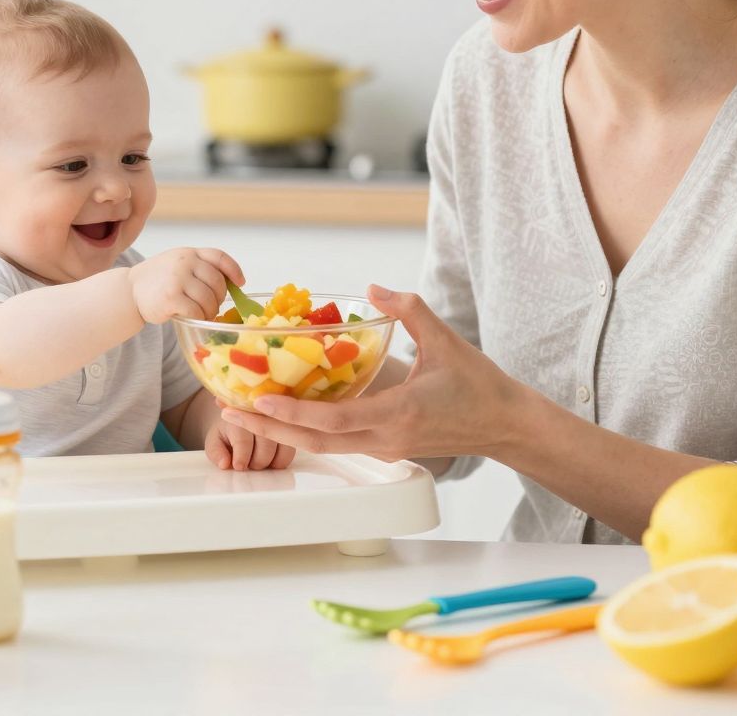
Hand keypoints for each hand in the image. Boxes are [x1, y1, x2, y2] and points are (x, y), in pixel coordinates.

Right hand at [128, 248, 243, 323]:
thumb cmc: (158, 280)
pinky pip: (197, 311)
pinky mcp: (171, 298)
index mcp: (189, 253)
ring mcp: (177, 279)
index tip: (240, 283)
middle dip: (220, 298)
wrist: (130, 290)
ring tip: (203, 314)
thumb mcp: (178, 263)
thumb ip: (199, 268)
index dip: (234, 270)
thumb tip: (232, 284)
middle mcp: (185, 262)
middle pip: (217, 283)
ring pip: (209, 300)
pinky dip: (199, 318)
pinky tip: (194, 318)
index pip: (219, 257)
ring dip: (210, 311)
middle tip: (213, 307)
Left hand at [205, 401, 295, 471]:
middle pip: (265, 447)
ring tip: (257, 460)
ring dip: (268, 462)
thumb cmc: (228, 433)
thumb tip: (224, 464)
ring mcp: (278, 421)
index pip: (244, 440)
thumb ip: (216, 452)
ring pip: (279, 450)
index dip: (241, 456)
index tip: (239, 466)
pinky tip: (269, 460)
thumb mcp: (215, 441)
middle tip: (248, 463)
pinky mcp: (290, 430)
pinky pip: (290, 452)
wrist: (240, 420)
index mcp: (240, 415)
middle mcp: (263, 415)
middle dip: (255, 462)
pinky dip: (280, 462)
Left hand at [219, 285, 517, 461]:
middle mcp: (386, 439)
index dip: (292, 414)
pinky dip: (308, 432)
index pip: (333, 422)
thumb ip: (409, 310)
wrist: (506, 426)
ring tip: (246, 415)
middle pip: (315, 443)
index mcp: (398, 415)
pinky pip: (339, 444)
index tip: (259, 402)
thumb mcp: (446, 340)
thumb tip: (373, 289)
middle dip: (269, 430)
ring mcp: (385, 448)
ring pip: (323, 447)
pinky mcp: (387, 448)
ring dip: (283, 433)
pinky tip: (287, 416)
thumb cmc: (480, 386)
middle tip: (230, 412)